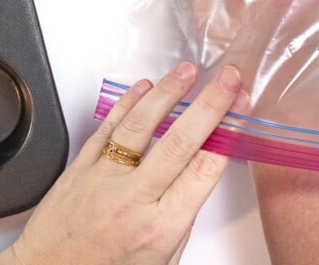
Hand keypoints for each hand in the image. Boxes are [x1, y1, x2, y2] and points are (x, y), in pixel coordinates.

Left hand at [0, 61, 248, 264]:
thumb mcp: (162, 260)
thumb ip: (182, 215)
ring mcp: (103, 180)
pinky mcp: (78, 168)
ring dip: (168, 93)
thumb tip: (202, 169)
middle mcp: (132, 200)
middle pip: (179, 142)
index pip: (203, 170)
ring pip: (140, 125)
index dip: (227, 133)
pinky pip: (107, 127)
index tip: (240, 109)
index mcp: (159, 228)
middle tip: (227, 78)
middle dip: (209, 104)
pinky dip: (127, 102)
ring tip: (188, 72)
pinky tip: (144, 86)